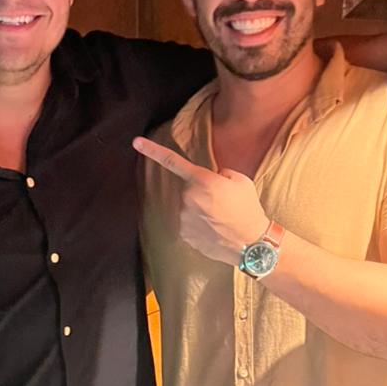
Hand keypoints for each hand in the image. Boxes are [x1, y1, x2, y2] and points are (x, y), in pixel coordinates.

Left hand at [133, 137, 267, 264]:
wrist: (251, 244)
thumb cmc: (248, 209)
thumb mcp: (241, 180)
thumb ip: (221, 173)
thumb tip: (213, 176)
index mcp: (202, 180)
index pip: (172, 161)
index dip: (152, 150)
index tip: (135, 142)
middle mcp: (188, 197)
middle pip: (189, 189)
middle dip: (202, 192)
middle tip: (223, 203)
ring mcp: (184, 217)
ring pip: (188, 207)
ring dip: (201, 209)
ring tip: (221, 218)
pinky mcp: (184, 234)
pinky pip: (188, 223)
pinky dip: (199, 225)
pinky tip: (214, 229)